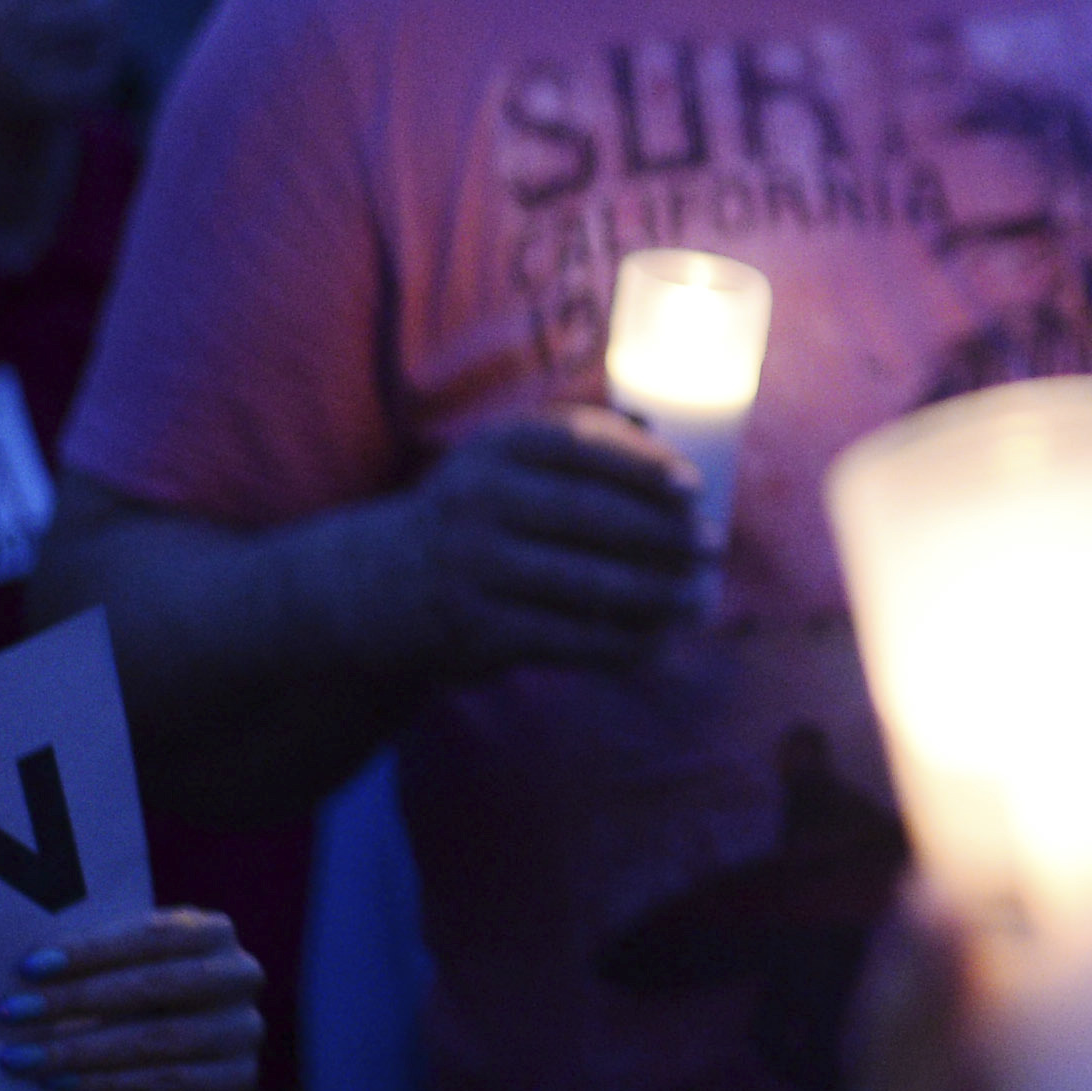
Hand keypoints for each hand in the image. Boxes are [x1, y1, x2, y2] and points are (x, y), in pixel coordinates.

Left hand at [0, 909, 263, 1090]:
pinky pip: (166, 1082)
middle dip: (78, 998)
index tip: (30, 966)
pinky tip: (63, 1086)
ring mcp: (243, 1028)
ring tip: (24, 1059)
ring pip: (159, 1038)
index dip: (93, 949)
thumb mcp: (130, 978)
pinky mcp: (238, 1079)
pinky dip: (108, 1085)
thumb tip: (29, 972)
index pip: (153, 934)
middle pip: (157, 983)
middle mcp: (240, 974)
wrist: (189, 1086)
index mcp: (214, 935)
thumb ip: (100, 968)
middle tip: (14, 1012)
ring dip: (81, 1049)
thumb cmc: (148, 1017)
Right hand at [390, 409, 702, 681]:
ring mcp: (473, 566)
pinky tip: (656, 644)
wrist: (377, 581)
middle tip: (713, 546)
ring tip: (697, 599)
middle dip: (662, 534)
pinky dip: (617, 644)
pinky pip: (562, 638)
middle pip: (589, 515)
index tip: (694, 488)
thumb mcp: (512, 462)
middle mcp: (480, 499)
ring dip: (653, 595)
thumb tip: (686, 487)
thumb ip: (589, 453)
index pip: (581, 446)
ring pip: (583, 583)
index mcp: (498, 447)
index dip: (643, 466)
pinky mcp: (473, 627)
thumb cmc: (481, 510)